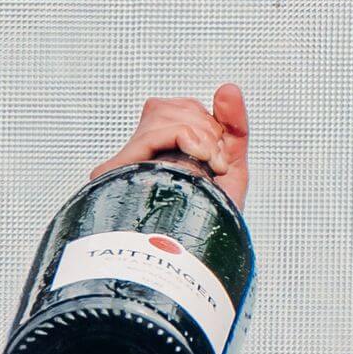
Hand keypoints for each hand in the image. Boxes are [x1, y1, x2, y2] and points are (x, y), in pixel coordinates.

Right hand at [88, 83, 250, 210]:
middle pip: (170, 107)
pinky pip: (158, 128)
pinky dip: (188, 136)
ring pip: (162, 111)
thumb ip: (234, 127)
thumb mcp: (232, 169)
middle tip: (216, 165)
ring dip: (199, 135)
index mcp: (158, 156)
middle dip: (206, 129)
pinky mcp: (119, 171)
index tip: (221, 161)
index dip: (210, 125)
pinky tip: (199, 158)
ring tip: (209, 167)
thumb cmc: (213, 225)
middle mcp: (137, 158)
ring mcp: (125, 164)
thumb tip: (229, 88)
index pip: (181, 110)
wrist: (199, 265)